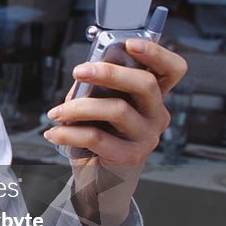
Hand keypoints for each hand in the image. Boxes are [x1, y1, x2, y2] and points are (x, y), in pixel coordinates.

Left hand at [42, 40, 187, 225]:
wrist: (101, 182)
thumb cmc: (99, 138)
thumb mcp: (98, 107)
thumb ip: (96, 88)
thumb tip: (83, 74)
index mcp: (152, 97)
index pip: (172, 70)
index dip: (156, 53)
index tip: (129, 43)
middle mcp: (157, 114)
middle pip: (145, 84)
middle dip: (108, 72)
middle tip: (78, 71)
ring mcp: (147, 137)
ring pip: (118, 110)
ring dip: (79, 107)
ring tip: (56, 113)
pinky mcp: (131, 156)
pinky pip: (97, 137)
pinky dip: (69, 132)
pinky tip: (54, 133)